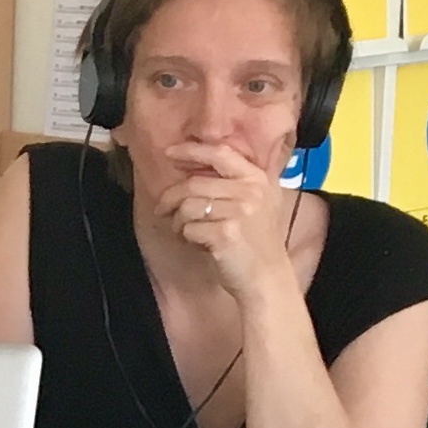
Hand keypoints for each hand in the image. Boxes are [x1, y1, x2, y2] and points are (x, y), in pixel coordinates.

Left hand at [151, 141, 293, 304]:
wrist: (266, 276)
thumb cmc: (256, 241)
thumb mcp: (258, 202)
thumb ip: (235, 182)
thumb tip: (192, 168)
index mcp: (257, 178)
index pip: (220, 154)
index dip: (192, 151)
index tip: (170, 153)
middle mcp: (250, 191)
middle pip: (194, 184)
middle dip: (170, 198)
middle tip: (161, 210)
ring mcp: (239, 212)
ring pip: (187, 207)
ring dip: (177, 222)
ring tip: (185, 232)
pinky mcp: (225, 234)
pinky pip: (188, 229)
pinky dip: (186, 238)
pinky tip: (197, 244)